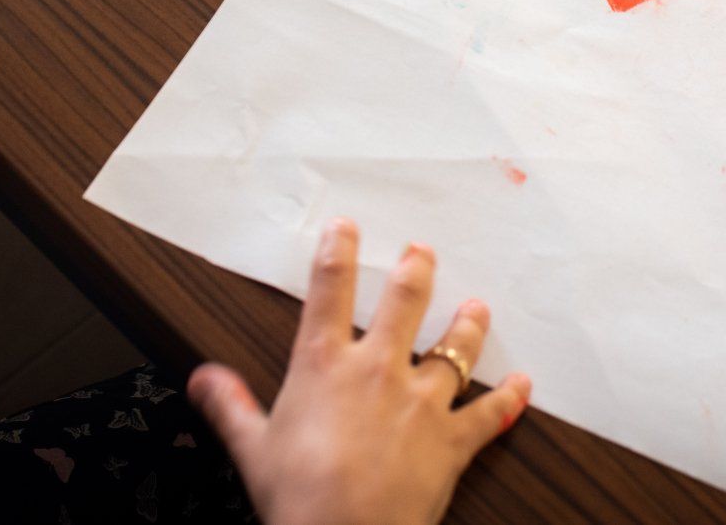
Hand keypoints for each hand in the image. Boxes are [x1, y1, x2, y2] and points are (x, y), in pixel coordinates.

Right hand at [189, 221, 531, 524]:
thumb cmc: (298, 498)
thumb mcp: (252, 449)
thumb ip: (230, 406)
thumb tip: (203, 378)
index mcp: (325, 366)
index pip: (330, 292)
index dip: (338, 252)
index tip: (346, 227)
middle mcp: (378, 370)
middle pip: (404, 302)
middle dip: (416, 270)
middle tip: (422, 251)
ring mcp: (420, 402)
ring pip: (454, 349)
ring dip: (468, 325)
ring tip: (477, 306)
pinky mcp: (451, 439)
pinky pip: (489, 413)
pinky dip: (508, 399)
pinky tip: (523, 385)